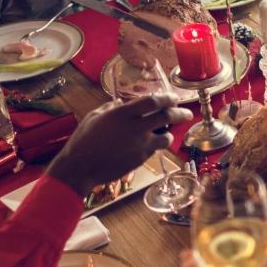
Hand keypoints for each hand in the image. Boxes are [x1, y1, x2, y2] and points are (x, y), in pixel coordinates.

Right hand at [44, 94, 190, 193]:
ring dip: (169, 134)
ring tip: (168, 133)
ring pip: (166, 137)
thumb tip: (119, 103)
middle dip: (181, 114)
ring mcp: (140, 145)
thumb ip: (111, 108)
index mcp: (123, 113)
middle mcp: (135, 128)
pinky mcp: (140, 159)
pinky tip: (150, 145)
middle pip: (167, 117)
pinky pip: (154, 150)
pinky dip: (155, 146)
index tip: (173, 98)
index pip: (153, 101)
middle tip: (187, 113)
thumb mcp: (95, 117)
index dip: (167, 98)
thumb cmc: (83, 140)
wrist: (80, 168)